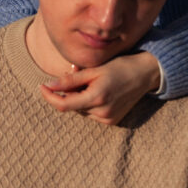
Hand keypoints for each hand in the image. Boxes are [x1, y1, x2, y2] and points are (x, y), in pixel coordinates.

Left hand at [41, 53, 160, 124]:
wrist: (145, 74)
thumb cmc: (120, 67)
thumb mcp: (94, 70)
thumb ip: (70, 80)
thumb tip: (48, 85)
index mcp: (97, 97)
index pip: (63, 104)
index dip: (49, 96)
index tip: (42, 86)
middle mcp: (102, 112)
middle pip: (72, 106)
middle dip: (68, 92)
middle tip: (77, 74)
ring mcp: (108, 119)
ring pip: (81, 110)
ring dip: (79, 98)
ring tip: (92, 82)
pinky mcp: (112, 121)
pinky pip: (91, 114)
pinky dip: (89, 103)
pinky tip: (100, 91)